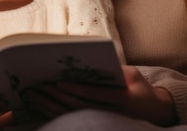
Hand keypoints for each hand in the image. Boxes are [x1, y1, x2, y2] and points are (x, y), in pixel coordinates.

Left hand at [23, 65, 176, 125]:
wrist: (153, 111)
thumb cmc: (140, 88)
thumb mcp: (134, 74)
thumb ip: (115, 68)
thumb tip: (90, 60)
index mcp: (123, 99)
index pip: (96, 96)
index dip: (77, 89)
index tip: (59, 82)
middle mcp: (112, 114)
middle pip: (79, 107)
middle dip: (57, 97)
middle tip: (38, 86)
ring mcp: (102, 122)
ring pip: (72, 116)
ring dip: (50, 106)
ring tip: (33, 95)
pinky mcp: (94, 124)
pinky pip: (70, 120)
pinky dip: (52, 114)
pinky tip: (39, 105)